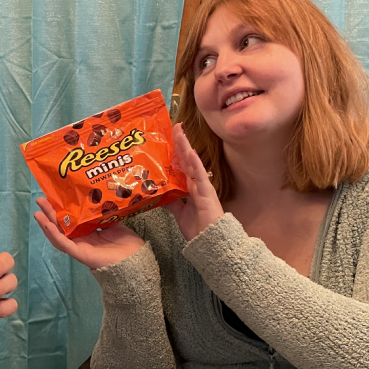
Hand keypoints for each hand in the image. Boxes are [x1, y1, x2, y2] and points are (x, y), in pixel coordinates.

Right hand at [33, 197, 144, 269]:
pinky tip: (47, 225)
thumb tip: (95, 196)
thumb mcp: (113, 221)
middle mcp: (81, 239)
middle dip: (49, 212)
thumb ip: (102, 212)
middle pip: (61, 225)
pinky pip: (64, 244)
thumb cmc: (126, 242)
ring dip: (46, 224)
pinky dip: (54, 234)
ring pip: (58, 235)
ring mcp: (79, 246)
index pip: (70, 219)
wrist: (135, 258)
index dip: (61, 208)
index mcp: (88, 232)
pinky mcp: (80, 253)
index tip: (53, 195)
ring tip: (37, 212)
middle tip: (40, 199)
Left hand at [165, 123, 224, 240]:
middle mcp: (196, 183)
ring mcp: (202, 186)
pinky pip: (200, 175)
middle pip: (186, 159)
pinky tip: (191, 152)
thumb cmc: (198, 229)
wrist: (210, 243)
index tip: (170, 136)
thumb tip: (158, 193)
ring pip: (192, 162)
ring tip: (180, 131)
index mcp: (190, 186)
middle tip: (174, 125)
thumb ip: (171, 201)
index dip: (176, 150)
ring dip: (186, 146)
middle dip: (180, 142)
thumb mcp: (178, 213)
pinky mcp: (207, 193)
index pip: (182, 164)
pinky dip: (195, 163)